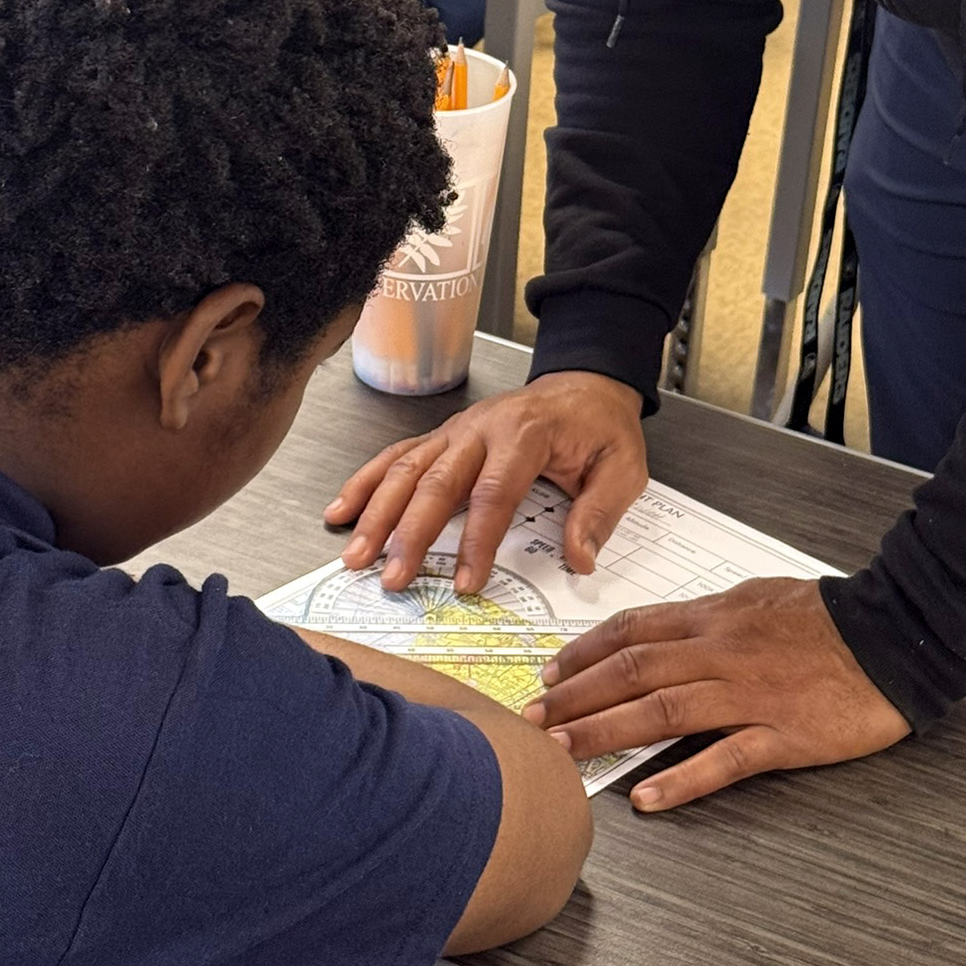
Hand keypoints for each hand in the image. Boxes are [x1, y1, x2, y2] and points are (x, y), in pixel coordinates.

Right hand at [324, 370, 646, 592]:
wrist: (585, 383)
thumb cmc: (599, 427)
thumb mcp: (623, 467)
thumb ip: (600, 512)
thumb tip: (580, 560)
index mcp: (526, 434)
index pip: (494, 493)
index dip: (476, 541)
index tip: (465, 582)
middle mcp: (481, 428)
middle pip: (436, 482)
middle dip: (408, 533)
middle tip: (392, 576)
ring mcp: (456, 430)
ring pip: (406, 469)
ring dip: (376, 512)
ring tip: (355, 554)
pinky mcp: (443, 436)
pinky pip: (397, 456)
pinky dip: (366, 481)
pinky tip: (342, 509)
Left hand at [523, 576, 909, 809]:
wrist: (897, 632)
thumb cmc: (830, 617)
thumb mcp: (757, 598)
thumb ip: (708, 618)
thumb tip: (663, 630)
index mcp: (715, 617)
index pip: (633, 630)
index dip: (585, 652)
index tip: (551, 671)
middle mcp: (721, 652)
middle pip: (633, 671)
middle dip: (575, 695)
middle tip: (533, 718)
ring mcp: (751, 695)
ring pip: (663, 711)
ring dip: (607, 731)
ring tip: (564, 752)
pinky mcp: (783, 734)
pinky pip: (725, 759)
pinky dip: (682, 777)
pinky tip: (648, 795)